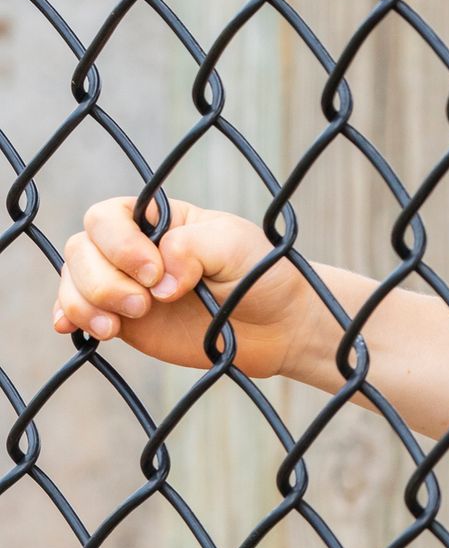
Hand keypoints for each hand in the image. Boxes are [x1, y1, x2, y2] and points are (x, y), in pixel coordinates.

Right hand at [52, 195, 315, 379]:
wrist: (278, 324)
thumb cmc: (261, 273)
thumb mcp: (235, 246)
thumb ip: (191, 248)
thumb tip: (157, 281)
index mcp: (158, 219)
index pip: (107, 217)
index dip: (119, 245)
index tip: (156, 274)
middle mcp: (133, 248)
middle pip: (81, 249)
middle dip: (104, 281)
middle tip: (144, 305)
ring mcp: (125, 283)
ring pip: (74, 281)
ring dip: (85, 303)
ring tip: (116, 327)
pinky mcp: (124, 320)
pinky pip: (78, 313)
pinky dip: (71, 318)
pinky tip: (76, 329)